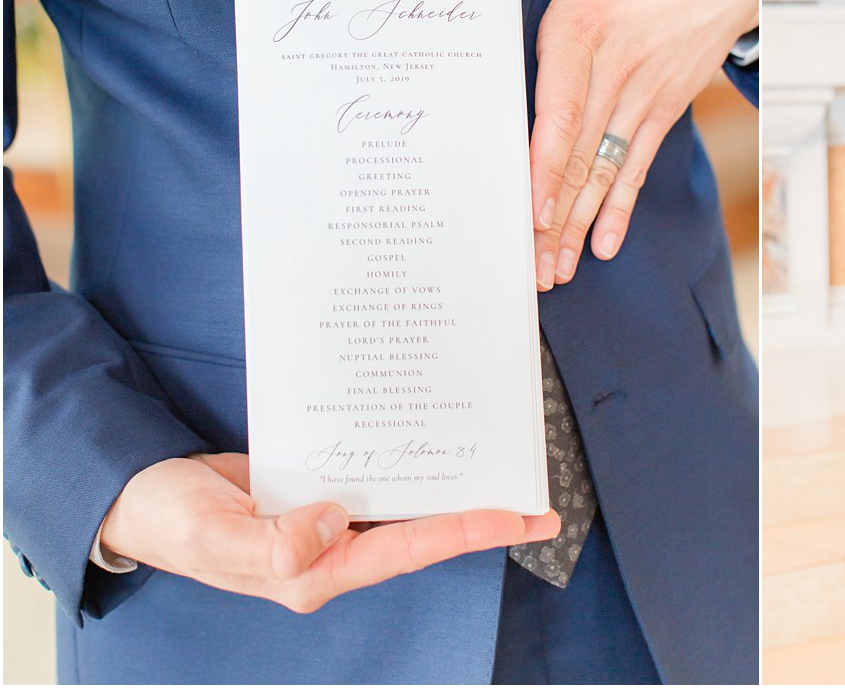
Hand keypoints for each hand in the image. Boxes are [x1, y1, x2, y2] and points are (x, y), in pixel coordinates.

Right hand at [98, 453, 558, 612]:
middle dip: (480, 516)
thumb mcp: (212, 535)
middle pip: (423, 532)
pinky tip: (433, 436)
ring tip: (501, 464)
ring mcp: (328, 522)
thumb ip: (270, 542)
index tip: (519, 517)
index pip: (408, 550)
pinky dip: (407, 459)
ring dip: (450, 485)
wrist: (143, 496)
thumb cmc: (172, 521)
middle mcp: (332, 549)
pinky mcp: (319, 492)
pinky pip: (376, 478)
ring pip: (406, 504)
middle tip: (540, 502)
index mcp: (315, 570)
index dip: (466, 533)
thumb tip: (333, 521)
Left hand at [454, 0, 757, 290]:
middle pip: (578, 152)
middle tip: (526, 268)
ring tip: (554, 272)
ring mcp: (645, 92)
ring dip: (579, 222)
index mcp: (586, 21)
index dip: (545, 162)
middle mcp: (616, 67)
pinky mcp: (666, 102)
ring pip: (604, 167)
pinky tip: (602, 246)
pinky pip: (638, 162)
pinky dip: (619, 205)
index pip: (561, 105)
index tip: (528, 208)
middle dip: (551, 215)